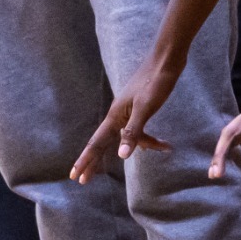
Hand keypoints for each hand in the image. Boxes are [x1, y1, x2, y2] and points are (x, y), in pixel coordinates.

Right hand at [71, 56, 183, 182]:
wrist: (166, 59)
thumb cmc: (155, 81)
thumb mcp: (145, 108)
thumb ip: (133, 131)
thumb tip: (122, 156)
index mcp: (116, 116)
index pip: (96, 143)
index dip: (86, 160)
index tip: (75, 176)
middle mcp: (118, 114)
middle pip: (104, 143)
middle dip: (96, 162)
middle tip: (83, 180)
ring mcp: (128, 110)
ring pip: (129, 137)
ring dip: (144, 145)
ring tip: (165, 147)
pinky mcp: (139, 107)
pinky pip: (140, 129)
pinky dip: (151, 137)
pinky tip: (164, 142)